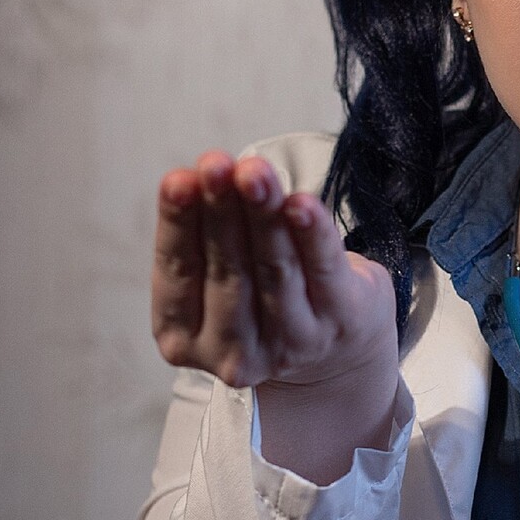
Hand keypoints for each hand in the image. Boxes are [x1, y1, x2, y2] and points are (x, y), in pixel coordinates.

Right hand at [151, 150, 397, 392]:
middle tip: (217, 166)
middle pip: (227, 269)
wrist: (337, 345)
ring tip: (255, 173)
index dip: (178, 224)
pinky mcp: (341, 323)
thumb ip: (206, 235)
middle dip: (222, 210)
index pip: (178, 272)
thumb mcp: (219, 274)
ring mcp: (292, 344)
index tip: (179, 180)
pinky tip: (303, 204)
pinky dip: (312, 233)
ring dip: (263, 213)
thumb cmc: (263, 296)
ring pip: (274, 268)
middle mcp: (234, 353)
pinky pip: (324, 268)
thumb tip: (199, 179)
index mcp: (184, 338)